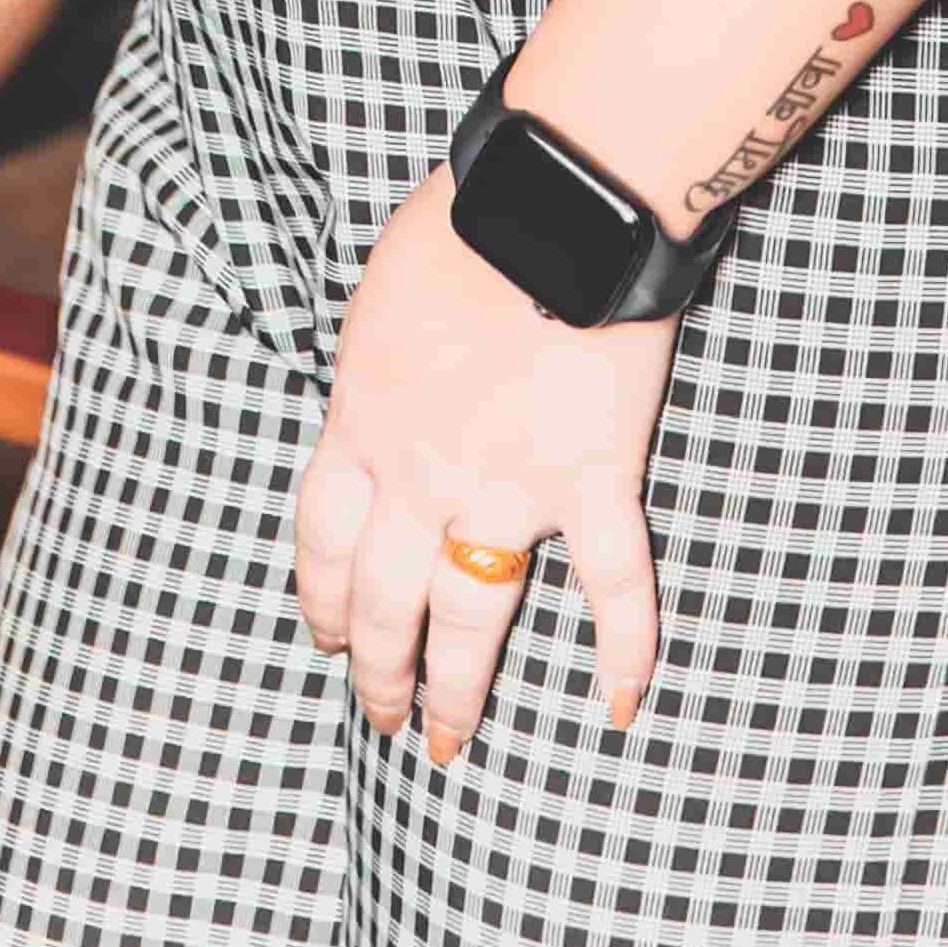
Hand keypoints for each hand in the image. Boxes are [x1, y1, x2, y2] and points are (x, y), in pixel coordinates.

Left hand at [293, 169, 671, 764]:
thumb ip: (376, 366)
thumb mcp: (380, 297)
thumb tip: (378, 391)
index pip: (324, 539)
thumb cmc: (464, 221)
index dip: (322, 596)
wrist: (551, 203)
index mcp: (364, 421)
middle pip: (385, 599)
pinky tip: (619, 707)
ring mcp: (509, 485)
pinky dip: (625, 647)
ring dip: (455, 686)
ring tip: (446, 743)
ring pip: (471, 614)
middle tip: (382, 716)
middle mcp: (422, 472)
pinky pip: (613, 583)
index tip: (327, 638)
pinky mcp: (591, 478)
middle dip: (378, 667)